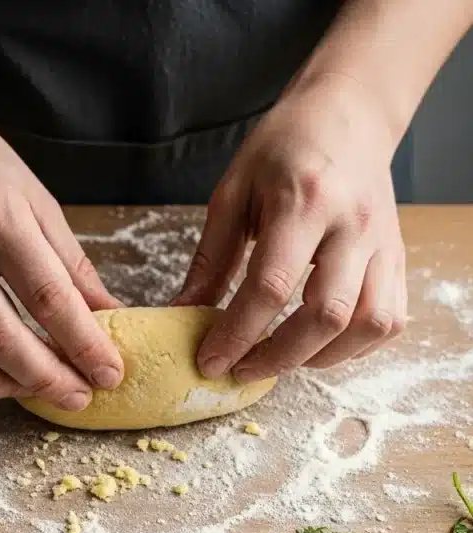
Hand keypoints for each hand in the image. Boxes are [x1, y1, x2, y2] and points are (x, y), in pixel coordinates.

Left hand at [178, 73, 406, 380]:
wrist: (349, 113)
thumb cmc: (285, 148)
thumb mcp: (233, 192)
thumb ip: (211, 259)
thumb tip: (183, 314)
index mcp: (304, 201)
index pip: (271, 286)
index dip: (238, 334)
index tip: (211, 361)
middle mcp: (352, 225)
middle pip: (326, 314)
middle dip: (279, 357)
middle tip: (242, 370)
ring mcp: (383, 243)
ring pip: (367, 324)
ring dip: (321, 358)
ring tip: (282, 359)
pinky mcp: (397, 257)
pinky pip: (390, 321)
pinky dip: (355, 347)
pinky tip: (320, 346)